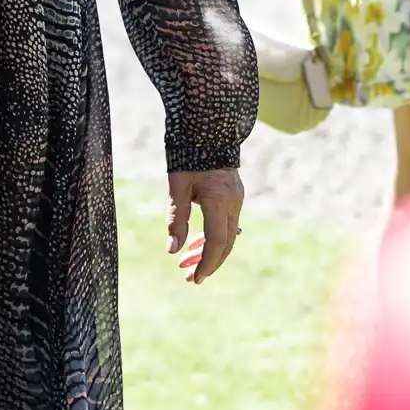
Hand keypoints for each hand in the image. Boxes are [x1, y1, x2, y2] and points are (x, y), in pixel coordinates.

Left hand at [167, 168, 243, 284]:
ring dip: (209, 251)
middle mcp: (233, 203)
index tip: (195, 279)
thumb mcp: (177, 187)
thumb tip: (172, 251)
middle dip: (208, 263)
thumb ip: (176, 219)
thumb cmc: (187, 157)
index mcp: (219, 201)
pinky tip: (196, 242)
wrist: (207, 131)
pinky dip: (213, 236)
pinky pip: (227, 224)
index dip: (207, 264)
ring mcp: (237, 199)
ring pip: (227, 235)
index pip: (217, 243)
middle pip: (225, 244)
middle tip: (190, 278)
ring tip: (186, 262)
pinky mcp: (234, 196)